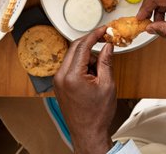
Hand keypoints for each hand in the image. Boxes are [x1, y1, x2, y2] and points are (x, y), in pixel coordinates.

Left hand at [53, 26, 116, 153]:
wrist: (88, 134)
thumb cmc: (97, 115)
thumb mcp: (107, 84)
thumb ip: (106, 61)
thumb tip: (107, 45)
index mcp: (71, 76)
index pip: (82, 46)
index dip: (94, 35)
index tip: (104, 30)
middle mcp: (60, 77)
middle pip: (75, 47)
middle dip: (90, 43)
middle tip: (104, 41)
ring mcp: (58, 81)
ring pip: (73, 56)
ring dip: (87, 56)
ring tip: (99, 73)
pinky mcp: (59, 84)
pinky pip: (71, 66)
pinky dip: (82, 65)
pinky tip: (92, 76)